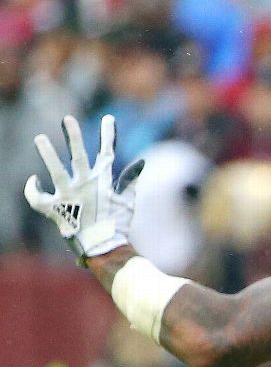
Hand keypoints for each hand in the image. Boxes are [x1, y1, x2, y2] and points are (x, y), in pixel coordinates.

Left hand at [24, 115, 144, 261]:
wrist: (104, 248)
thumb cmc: (117, 225)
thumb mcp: (128, 202)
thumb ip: (131, 180)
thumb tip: (141, 162)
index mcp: (103, 182)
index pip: (107, 153)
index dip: (108, 135)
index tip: (109, 118)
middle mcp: (85, 186)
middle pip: (79, 157)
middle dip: (74, 137)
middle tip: (68, 119)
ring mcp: (70, 197)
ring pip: (57, 172)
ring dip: (48, 155)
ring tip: (40, 138)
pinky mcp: (56, 209)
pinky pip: (39, 198)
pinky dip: (33, 189)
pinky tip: (33, 180)